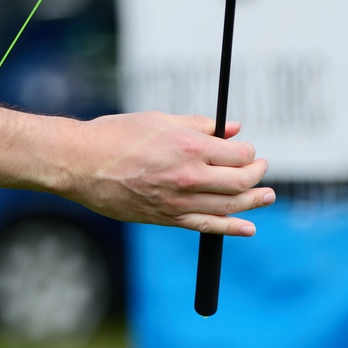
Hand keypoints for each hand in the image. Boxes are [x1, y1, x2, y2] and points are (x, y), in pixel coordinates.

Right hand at [65, 112, 272, 236]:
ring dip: (253, 202)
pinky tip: (248, 227)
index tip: (246, 149)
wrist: (81, 163)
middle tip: (261, 169)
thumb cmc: (116, 135)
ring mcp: (178, 201)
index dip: (248, 152)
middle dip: (256, 175)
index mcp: (189, 147)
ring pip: (229, 207)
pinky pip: (207, 226)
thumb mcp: (160, 120)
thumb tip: (232, 128)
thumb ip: (200, 125)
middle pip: (239, 182)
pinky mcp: (166, 218)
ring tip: (267, 197)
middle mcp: (189, 177)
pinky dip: (232, 228)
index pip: (237, 155)